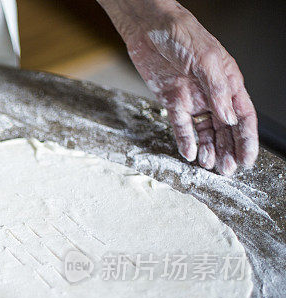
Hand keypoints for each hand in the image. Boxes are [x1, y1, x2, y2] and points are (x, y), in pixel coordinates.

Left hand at [100, 0, 257, 174]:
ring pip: (205, 131)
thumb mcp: (205, 60)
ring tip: (208, 166)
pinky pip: (180, 125)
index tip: (247, 160)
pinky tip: (189, 153)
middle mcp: (213, 93)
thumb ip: (217, 90)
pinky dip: (185, 140)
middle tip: (227, 171)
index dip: (247, 139)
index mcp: (228, 82)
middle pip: (226, 128)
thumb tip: (228, 117)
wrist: (148, 28)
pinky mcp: (171, 100)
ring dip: (209, 149)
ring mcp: (192, 98)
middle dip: (228, 150)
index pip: (243, 116)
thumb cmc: (181, 34)